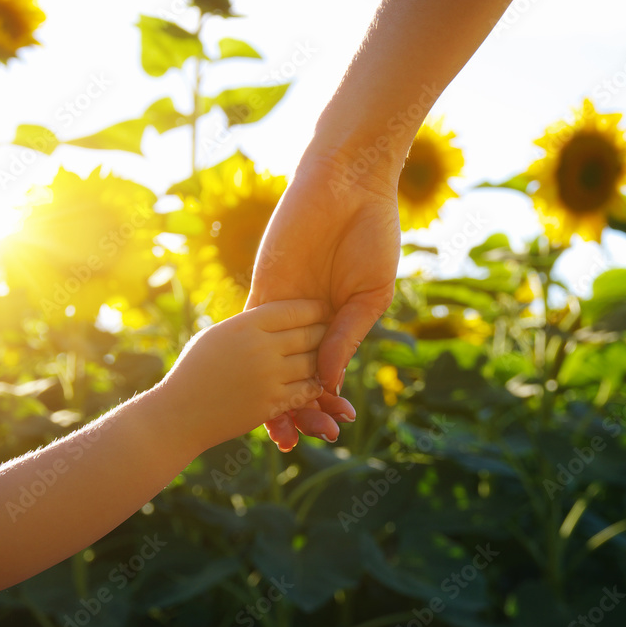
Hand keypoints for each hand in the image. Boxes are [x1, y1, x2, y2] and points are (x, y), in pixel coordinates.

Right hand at [158, 299, 328, 450]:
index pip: (294, 309)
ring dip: (324, 361)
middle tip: (335, 331)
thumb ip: (248, 324)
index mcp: (247, 324)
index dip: (314, 308)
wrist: (179, 414)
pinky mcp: (272, 403)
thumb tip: (277, 314)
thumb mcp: (217, 335)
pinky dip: (315, 386)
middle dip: (326, 332)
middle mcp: (262, 347)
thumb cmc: (194, 370)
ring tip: (330, 357)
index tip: (324, 308)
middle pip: (311, 334)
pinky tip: (315, 383)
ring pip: (315, 363)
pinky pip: (307, 391)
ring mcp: (269, 376)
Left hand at [246, 150, 401, 450]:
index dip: (325, 400)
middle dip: (297, 408)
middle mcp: (306, 318)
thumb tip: (328, 382)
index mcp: (336, 319)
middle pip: (294, 373)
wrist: (349, 186)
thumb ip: (346, 337)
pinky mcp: (263, 287)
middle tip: (301, 440)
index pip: (324, 369)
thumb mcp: (368, 294)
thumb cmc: (371, 234)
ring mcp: (282, 305)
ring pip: (272, 361)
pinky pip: (254, 330)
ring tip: (277, 431)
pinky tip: (257, 389)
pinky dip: (256, 361)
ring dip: (273, 395)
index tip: (331, 428)